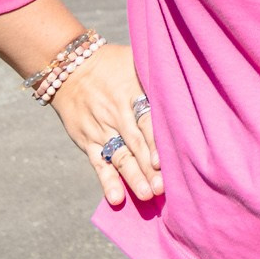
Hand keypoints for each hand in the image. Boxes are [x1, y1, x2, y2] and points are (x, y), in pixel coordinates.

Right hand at [51, 43, 160, 207]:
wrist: (68, 68)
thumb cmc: (112, 64)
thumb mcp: (135, 60)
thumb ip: (157, 73)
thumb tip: (191, 78)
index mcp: (132, 92)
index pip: (147, 119)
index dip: (155, 139)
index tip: (164, 159)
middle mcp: (116, 113)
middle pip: (136, 142)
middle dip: (149, 166)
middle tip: (163, 187)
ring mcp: (100, 128)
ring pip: (120, 156)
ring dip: (133, 177)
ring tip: (147, 195)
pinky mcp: (87, 140)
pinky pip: (98, 163)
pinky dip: (107, 181)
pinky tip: (116, 198)